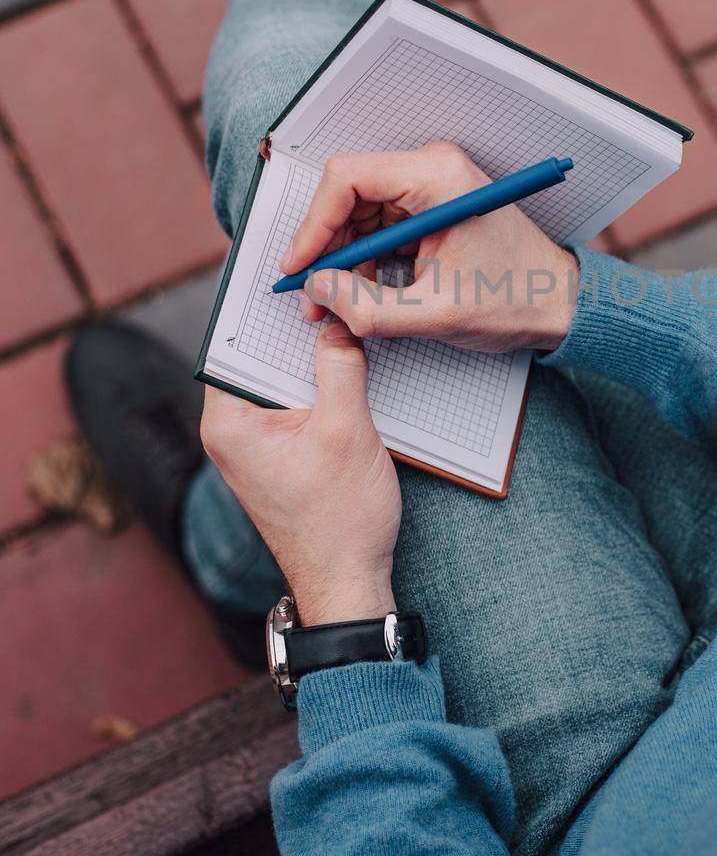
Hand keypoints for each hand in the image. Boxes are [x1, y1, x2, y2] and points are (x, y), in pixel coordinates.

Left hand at [201, 320, 401, 625]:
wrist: (348, 584)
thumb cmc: (340, 520)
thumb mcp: (346, 430)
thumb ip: (340, 365)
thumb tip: (340, 317)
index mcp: (228, 422)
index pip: (232, 341)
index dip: (260, 305)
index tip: (285, 271)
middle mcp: (230, 431)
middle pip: (258, 355)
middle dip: (294, 326)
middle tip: (330, 290)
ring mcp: (252, 445)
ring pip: (280, 377)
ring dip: (311, 356)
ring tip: (344, 322)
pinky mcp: (277, 454)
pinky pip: (293, 401)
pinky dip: (318, 384)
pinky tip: (350, 367)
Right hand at [283, 142, 578, 351]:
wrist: (559, 302)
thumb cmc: (516, 298)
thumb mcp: (436, 315)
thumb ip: (369, 309)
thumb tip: (317, 291)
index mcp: (437, 178)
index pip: (347, 179)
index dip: (313, 225)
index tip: (298, 267)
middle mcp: (431, 169)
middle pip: (347, 195)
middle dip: (325, 248)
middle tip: (311, 296)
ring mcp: (431, 186)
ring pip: (358, 213)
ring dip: (342, 258)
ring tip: (336, 303)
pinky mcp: (430, 206)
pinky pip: (378, 225)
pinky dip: (364, 260)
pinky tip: (364, 294)